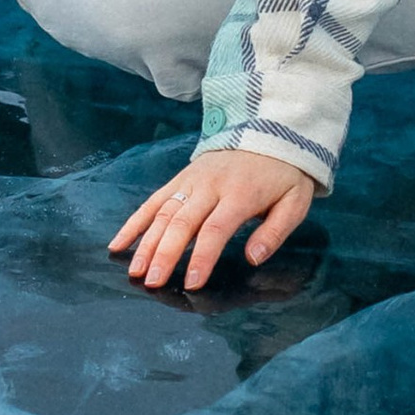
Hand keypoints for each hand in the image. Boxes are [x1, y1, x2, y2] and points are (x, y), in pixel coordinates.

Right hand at [110, 149, 316, 291]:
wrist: (269, 130)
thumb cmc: (283, 174)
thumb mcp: (294, 202)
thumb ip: (275, 232)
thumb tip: (253, 258)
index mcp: (240, 194)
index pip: (215, 229)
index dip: (202, 257)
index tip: (191, 283)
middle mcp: (210, 186)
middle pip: (181, 222)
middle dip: (164, 254)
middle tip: (152, 283)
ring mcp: (191, 180)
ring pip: (162, 212)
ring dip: (146, 243)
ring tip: (135, 271)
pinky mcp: (180, 178)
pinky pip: (153, 200)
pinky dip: (134, 222)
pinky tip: (119, 244)